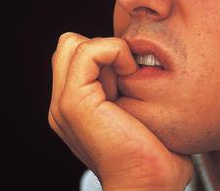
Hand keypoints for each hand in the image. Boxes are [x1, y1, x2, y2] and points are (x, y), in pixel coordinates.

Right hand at [48, 32, 193, 190]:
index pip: (78, 56)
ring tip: (128, 78)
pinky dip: (113, 51)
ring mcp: (64, 104)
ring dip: (108, 50)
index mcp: (75, 108)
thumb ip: (129, 91)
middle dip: (102, 49)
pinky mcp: (74, 103)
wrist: (150, 189)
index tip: (132, 79)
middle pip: (69, 45)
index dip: (106, 55)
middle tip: (127, 77)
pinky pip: (86, 51)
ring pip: (72, 43)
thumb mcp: (138, 115)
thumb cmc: (157, 160)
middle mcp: (62, 105)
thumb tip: (145, 69)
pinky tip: (130, 75)